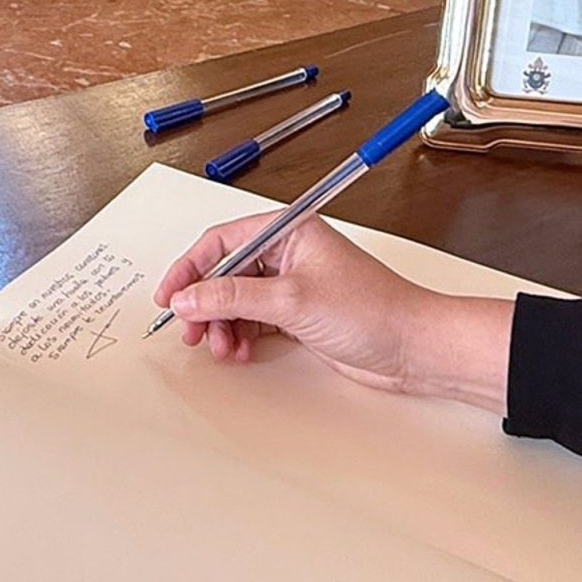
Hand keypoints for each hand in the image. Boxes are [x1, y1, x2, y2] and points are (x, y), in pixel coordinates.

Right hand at [152, 213, 514, 414]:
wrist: (411, 346)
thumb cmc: (373, 309)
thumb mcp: (291, 300)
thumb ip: (232, 297)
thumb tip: (190, 296)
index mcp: (288, 230)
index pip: (221, 242)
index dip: (190, 268)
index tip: (170, 295)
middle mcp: (288, 253)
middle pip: (224, 273)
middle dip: (204, 304)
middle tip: (191, 330)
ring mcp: (292, 285)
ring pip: (236, 301)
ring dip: (221, 325)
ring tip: (221, 347)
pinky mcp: (298, 314)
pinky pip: (253, 320)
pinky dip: (239, 336)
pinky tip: (238, 350)